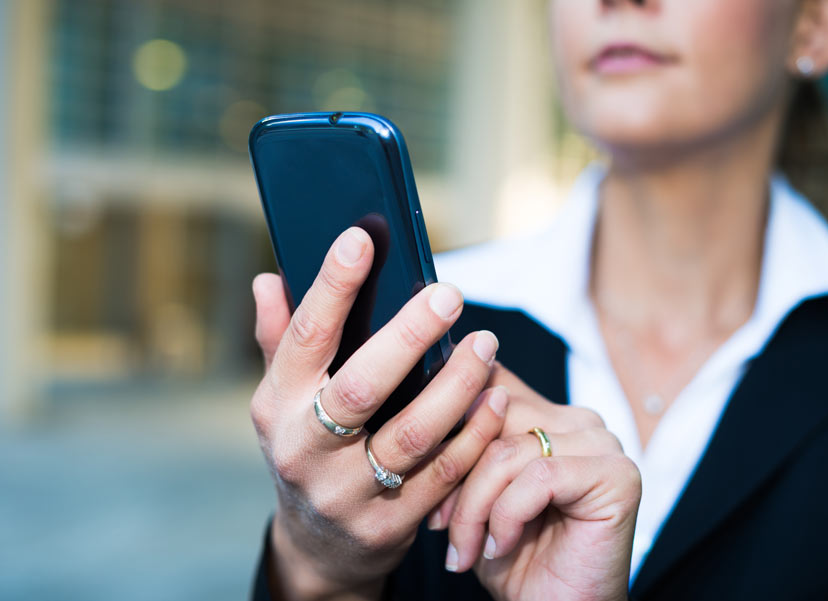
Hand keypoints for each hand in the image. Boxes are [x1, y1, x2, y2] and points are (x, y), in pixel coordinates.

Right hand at [251, 227, 507, 600]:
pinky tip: (496, 397)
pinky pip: (444, 473)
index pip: (304, 337)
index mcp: (277, 406)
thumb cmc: (307, 448)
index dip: (332, 286)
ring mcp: (347, 492)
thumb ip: (280, 340)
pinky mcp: (389, 524)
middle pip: (362, 387)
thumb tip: (268, 279)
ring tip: (487, 344)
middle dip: (409, 335)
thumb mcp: (282, 400)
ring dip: (458, 384)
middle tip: (449, 294)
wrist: (318, 547)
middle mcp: (305, 450)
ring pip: (414, 432)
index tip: (360, 238)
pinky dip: (475, 433)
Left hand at [429, 365, 641, 600]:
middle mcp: (581, 421)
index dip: (450, 420)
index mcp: (550, 415)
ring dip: (474, 507)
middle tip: (440, 523)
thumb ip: (464, 441)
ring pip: (508, 450)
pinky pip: (539, 477)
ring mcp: (603, 444)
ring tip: (466, 548)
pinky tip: (501, 546)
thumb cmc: (510, 555)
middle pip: (494, 412)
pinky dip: (507, 517)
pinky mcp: (617, 475)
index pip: (493, 381)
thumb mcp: (471, 489)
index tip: (422, 466)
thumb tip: (427, 398)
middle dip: (456, 473)